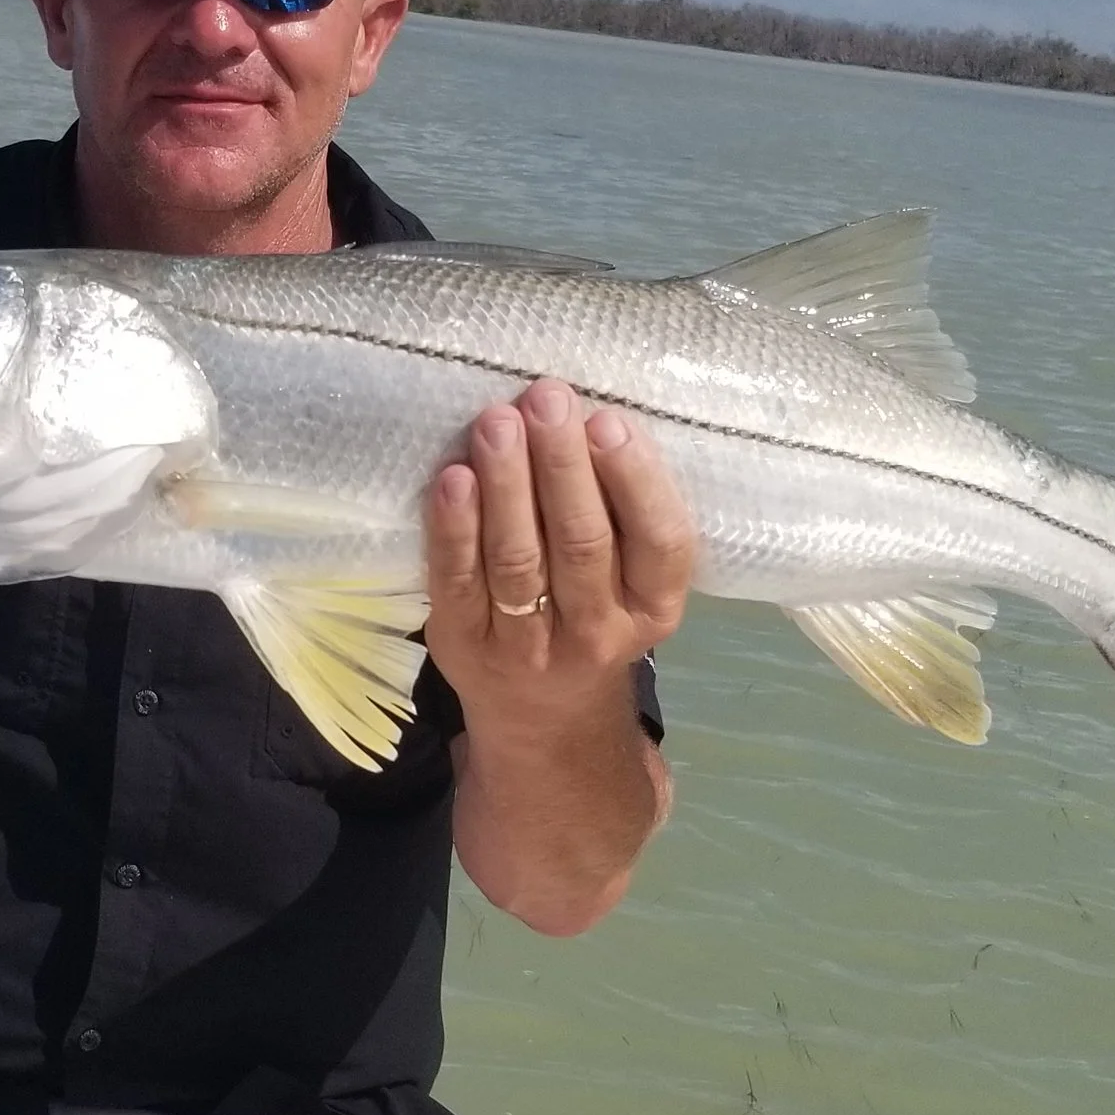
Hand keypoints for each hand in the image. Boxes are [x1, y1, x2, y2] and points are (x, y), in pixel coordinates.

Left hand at [424, 380, 694, 732]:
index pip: (660, 543)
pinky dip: (454, 529)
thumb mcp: (632, 578)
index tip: (607, 421)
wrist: (541, 714)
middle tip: (546, 400)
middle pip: (583, 543)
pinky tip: (454, 478)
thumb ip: (620, 509)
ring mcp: (528, 644)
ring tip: (497, 423)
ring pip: (520, 560)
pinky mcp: (465, 643)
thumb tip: (584, 414)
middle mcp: (599, 631)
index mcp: (655, 606)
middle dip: (563, 466)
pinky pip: (458, 581)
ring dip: (507, 485)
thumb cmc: (591, 611)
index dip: (634, 481)